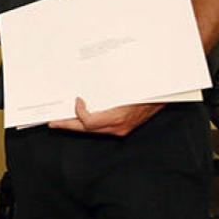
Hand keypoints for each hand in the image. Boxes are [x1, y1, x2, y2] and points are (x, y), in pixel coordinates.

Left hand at [48, 98, 162, 136]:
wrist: (165, 95)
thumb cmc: (146, 90)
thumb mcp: (127, 88)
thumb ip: (106, 93)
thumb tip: (84, 94)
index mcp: (118, 117)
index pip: (90, 122)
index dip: (79, 113)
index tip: (77, 100)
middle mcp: (118, 127)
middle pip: (87, 129)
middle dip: (68, 125)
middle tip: (52, 122)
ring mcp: (120, 129)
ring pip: (93, 130)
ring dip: (76, 125)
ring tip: (62, 120)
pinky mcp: (122, 128)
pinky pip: (101, 127)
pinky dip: (89, 123)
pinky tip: (80, 117)